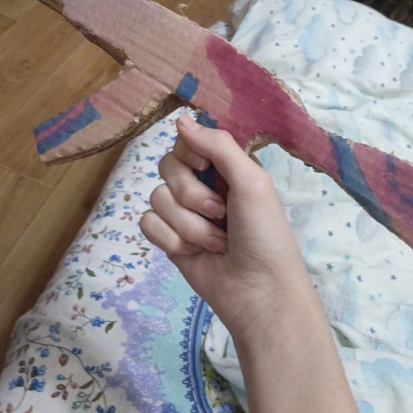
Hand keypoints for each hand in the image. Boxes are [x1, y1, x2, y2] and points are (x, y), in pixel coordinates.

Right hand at [140, 114, 307, 339]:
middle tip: (220, 214)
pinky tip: (194, 253)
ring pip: (157, 198)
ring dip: (189, 225)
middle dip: (191, 196)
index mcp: (223, 166)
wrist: (258, 292)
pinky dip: (171, 240)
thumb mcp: (252, 181)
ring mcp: (183, 212)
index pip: (186, 141)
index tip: (207, 171)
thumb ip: (218, 146)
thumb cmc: (265, 234)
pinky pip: (148, 223)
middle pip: (166, 166)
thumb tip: (180, 120)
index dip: (191, 155)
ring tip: (216, 242)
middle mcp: (201, 185)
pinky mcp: (168, 238)